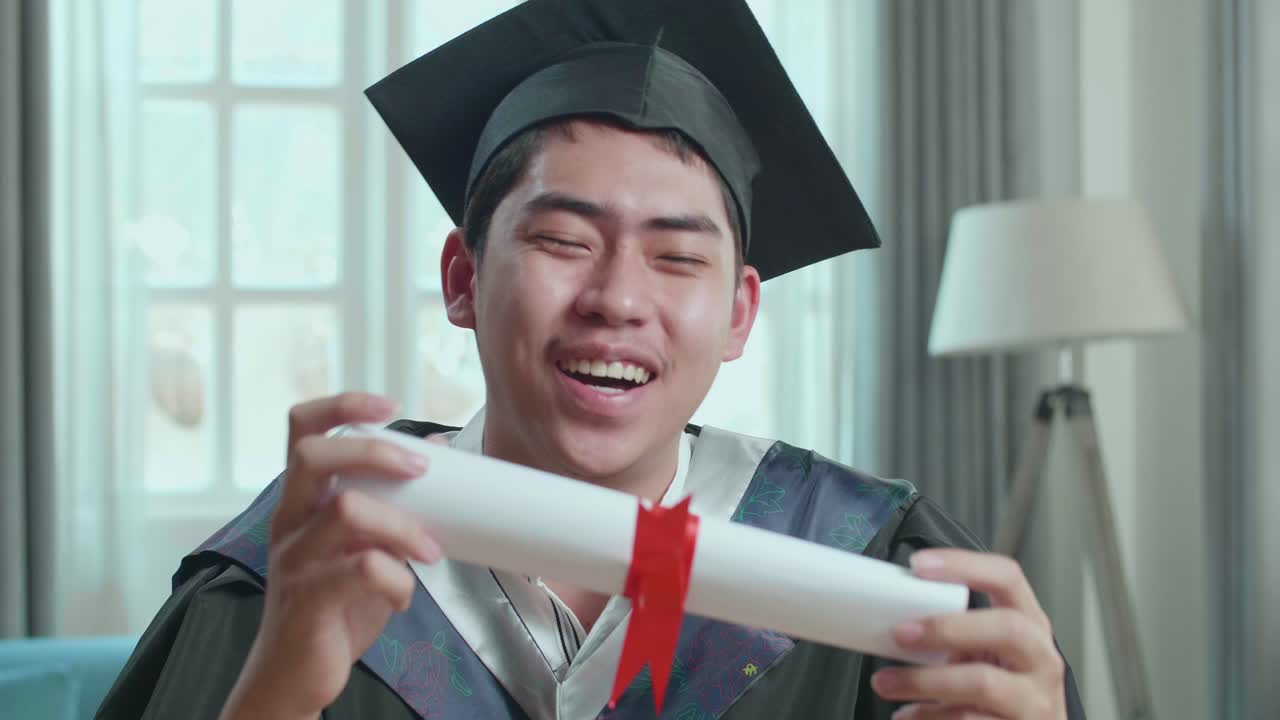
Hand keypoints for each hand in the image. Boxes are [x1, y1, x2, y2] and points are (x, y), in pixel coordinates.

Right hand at [220, 392, 442, 719]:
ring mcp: (294, 559)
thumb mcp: (363, 547)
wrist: (296, 675)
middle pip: (312, 455)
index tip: (388, 404)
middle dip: (374, 451)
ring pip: (345, 510)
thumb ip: (390, 506)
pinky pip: (361, 570)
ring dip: (401, 525)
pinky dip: (397, 579)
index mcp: (301, 500)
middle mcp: (289, 521)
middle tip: (420, 468)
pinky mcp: (308, 599)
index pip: (301, 428)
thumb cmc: (335, 606)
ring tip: (428, 550)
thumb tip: (438, 455)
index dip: (342, 405)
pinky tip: (403, 595)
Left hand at [871, 549, 1066, 719]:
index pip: (1008, 577)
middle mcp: (1042, 658)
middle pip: (1006, 628)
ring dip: (923, 681)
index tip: (918, 565)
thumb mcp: (984, 653)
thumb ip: (954, 631)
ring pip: (983, 682)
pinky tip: (908, 714)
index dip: (964, 565)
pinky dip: (930, 716)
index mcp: (1029, 624)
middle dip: (947, 627)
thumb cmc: (999, 691)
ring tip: (886, 682)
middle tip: (900, 634)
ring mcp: (1036, 700)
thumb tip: (893, 615)